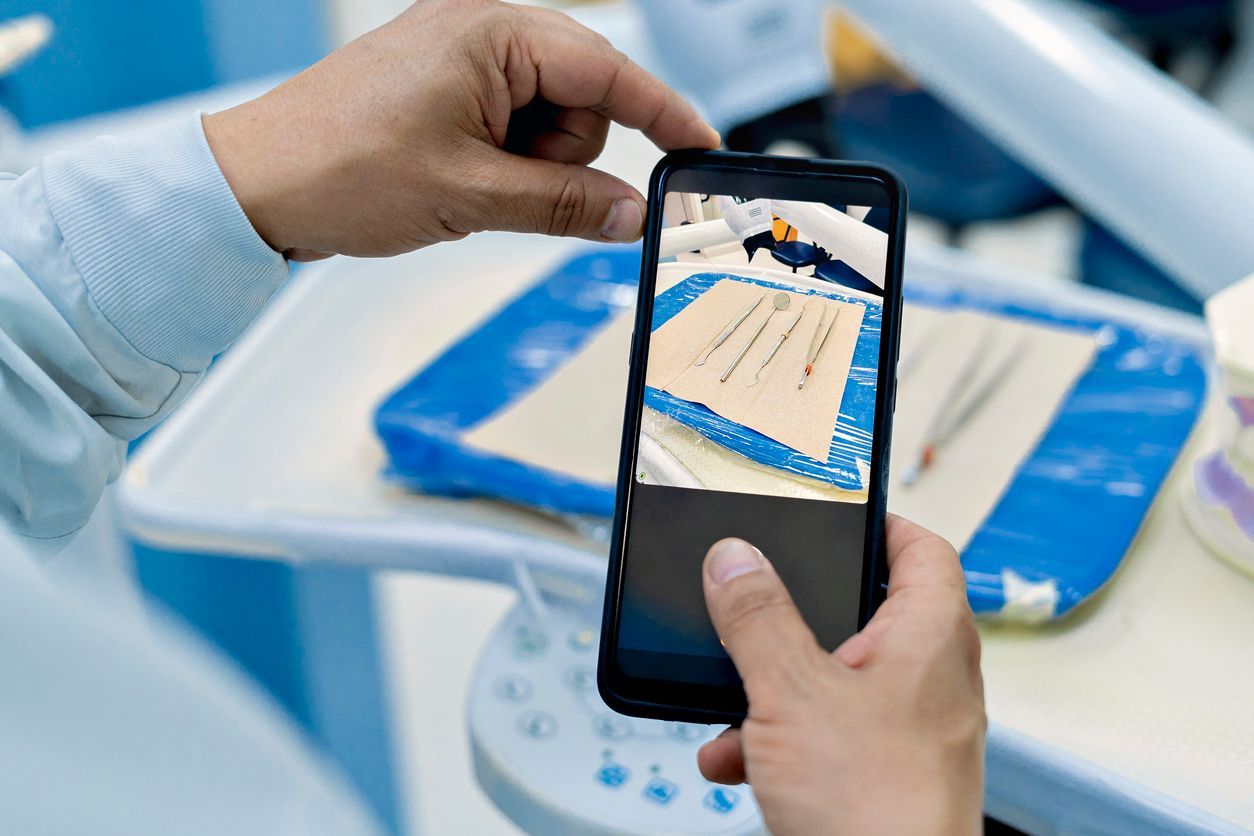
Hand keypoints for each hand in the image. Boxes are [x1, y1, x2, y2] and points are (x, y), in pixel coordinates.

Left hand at [203, 0, 717, 260]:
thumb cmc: (340, 166)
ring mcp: (463, 64)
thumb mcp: (470, 194)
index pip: (608, 69)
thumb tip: (633, 214)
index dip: (662, 114)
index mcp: (492, 32)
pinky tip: (460, 182)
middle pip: (583, 100)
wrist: (257, 185)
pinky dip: (505, 166)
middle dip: (563, 154)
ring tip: (467, 184)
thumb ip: (566, 205)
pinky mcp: (449, 96)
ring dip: (529, 168)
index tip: (702, 147)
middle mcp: (482, 34)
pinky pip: (513, 134)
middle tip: (507, 184)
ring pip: (551, 125)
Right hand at [698, 515, 985, 834]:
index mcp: (929, 639)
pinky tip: (736, 760)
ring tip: (735, 699)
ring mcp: (906, 732)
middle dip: (794, 619)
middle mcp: (928, 681)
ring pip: (833, 680)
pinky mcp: (878, 778)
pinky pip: (824, 736)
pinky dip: (777, 740)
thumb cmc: (877, 812)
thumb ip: (758, 618)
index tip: (835, 513)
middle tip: (757, 604)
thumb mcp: (793, 693)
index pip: (923, 549)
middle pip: (864, 614)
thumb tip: (735, 559)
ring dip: (774, 688)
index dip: (881, 522)